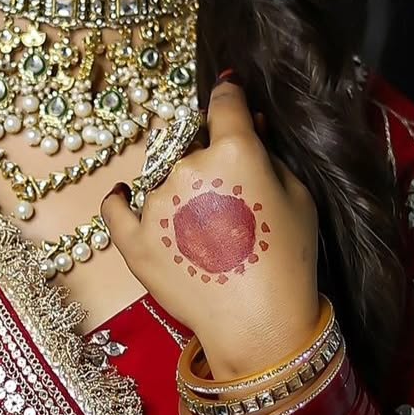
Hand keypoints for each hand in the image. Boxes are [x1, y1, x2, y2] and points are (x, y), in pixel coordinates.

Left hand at [101, 77, 320, 380]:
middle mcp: (188, 169)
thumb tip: (250, 121)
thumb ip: (268, 153)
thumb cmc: (289, 260)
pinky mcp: (133, 238)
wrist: (260, 324)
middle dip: (209, 157)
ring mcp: (156, 204)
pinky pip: (115, 207)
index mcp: (233, 152)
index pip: (224, 103)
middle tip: (228, 192)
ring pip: (163, 176)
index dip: (228, 93)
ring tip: (202, 226)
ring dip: (177, 189)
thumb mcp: (297, 197)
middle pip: (193, 145)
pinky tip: (123, 195)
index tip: (228, 90)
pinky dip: (120, 200)